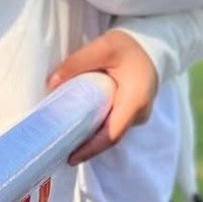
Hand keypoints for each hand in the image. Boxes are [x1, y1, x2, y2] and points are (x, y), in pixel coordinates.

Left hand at [47, 29, 156, 164]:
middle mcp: (139, 113)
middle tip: (60, 151)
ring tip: (65, 144)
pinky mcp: (133, 113)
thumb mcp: (102, 47)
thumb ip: (77, 63)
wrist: (151, 45)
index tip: (70, 157)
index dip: (91, 148)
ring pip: (112, 133)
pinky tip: (78, 131)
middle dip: (87, 148)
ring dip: (91, 141)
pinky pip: (114, 126)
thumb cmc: (128, 46)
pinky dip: (97, 131)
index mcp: (134, 100)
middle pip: (110, 137)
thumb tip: (51, 82)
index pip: (112, 133)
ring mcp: (138, 115)